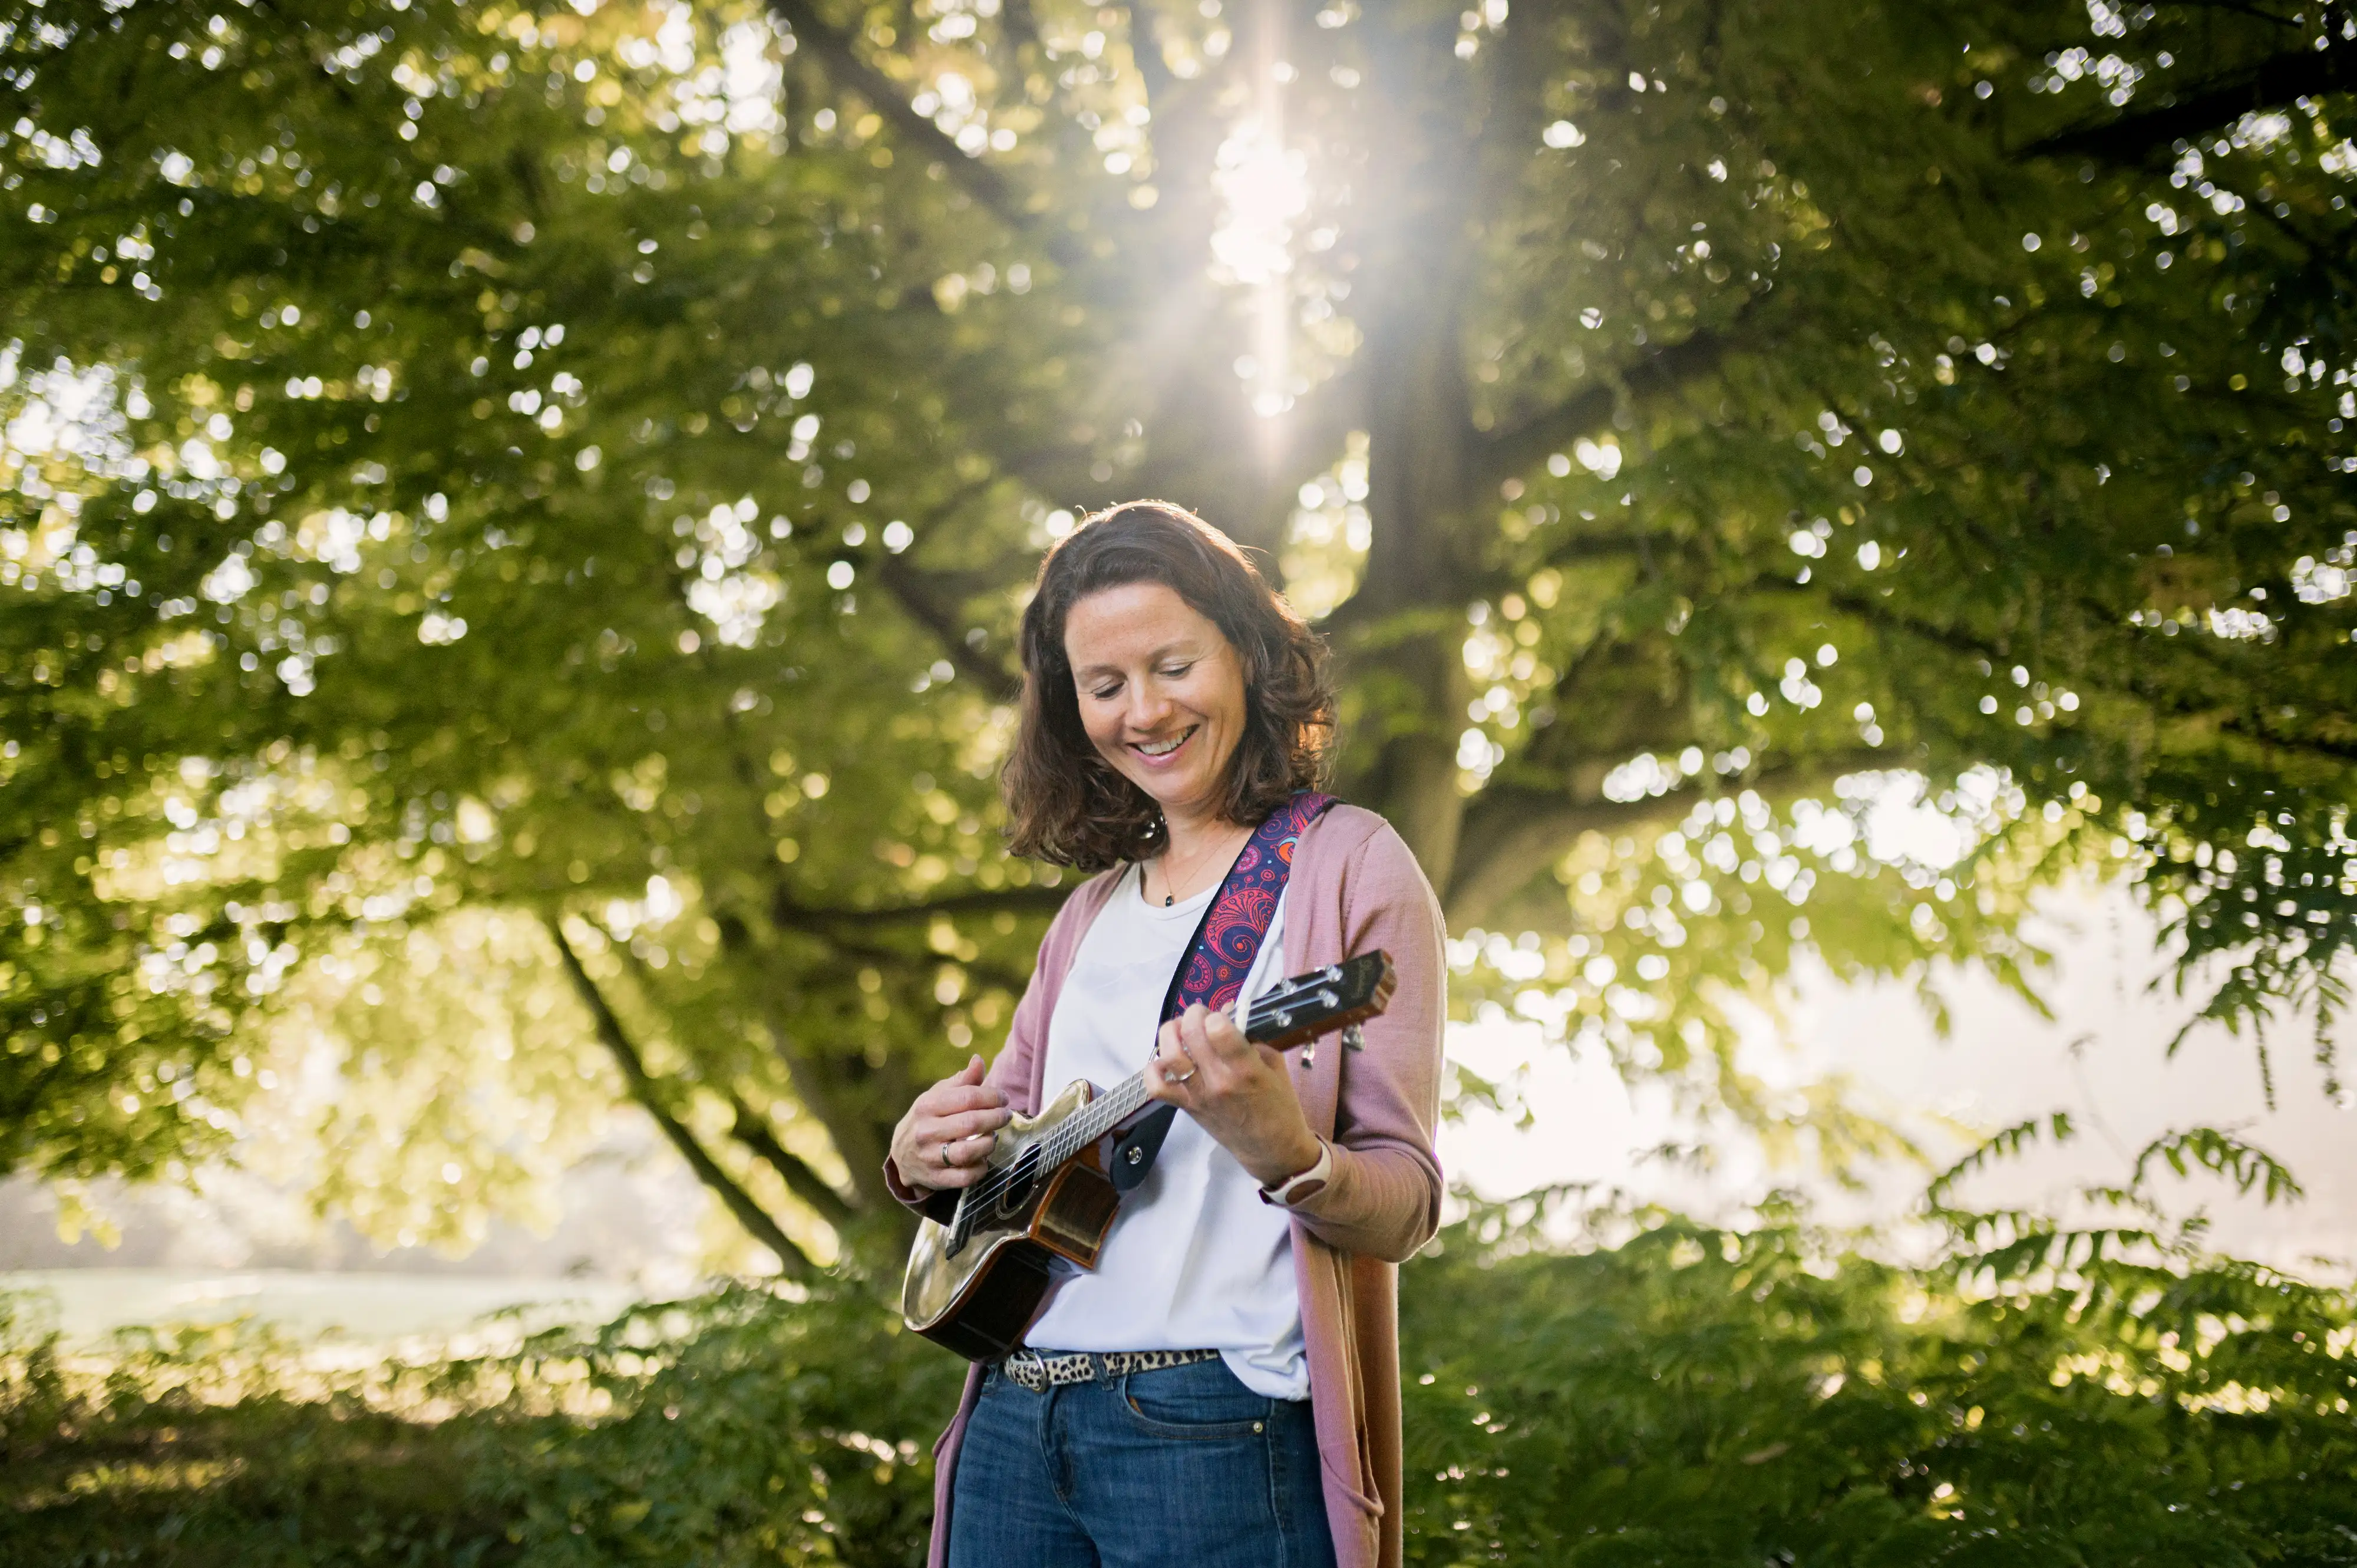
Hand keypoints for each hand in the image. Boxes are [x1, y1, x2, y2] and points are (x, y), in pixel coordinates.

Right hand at [889, 1054, 1009, 1191]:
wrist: (902, 1155)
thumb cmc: (927, 1119)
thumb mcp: (937, 1096)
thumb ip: (962, 1081)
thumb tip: (978, 1060)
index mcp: (926, 1106)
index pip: (967, 1097)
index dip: (992, 1096)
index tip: (1003, 1098)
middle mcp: (926, 1132)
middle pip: (970, 1123)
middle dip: (995, 1118)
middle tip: (1005, 1115)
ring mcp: (930, 1157)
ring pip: (968, 1152)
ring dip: (988, 1143)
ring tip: (994, 1136)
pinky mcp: (936, 1179)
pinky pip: (965, 1177)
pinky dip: (980, 1168)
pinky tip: (983, 1158)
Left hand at [1145, 1003, 1321, 1187]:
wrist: (1271, 1150)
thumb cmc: (1280, 1106)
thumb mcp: (1276, 1066)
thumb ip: (1253, 1037)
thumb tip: (1227, 1012)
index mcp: (1247, 1070)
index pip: (1219, 1030)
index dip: (1217, 1016)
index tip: (1222, 1018)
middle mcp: (1219, 1081)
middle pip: (1192, 1034)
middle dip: (1194, 1015)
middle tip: (1202, 1016)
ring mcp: (1199, 1095)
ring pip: (1170, 1056)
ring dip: (1171, 1034)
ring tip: (1182, 1031)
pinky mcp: (1186, 1107)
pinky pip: (1156, 1087)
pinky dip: (1153, 1069)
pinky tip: (1166, 1061)